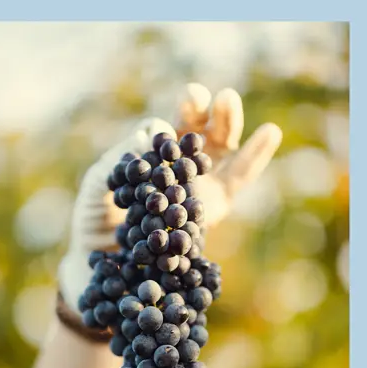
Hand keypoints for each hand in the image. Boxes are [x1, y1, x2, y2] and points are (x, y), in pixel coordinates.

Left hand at [58, 84, 282, 312]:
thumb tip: (151, 133)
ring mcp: (199, 181)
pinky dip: (257, 154)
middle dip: (201, 107)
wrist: (108, 271)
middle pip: (195, 125)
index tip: (167, 131)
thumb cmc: (95, 225)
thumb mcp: (96, 187)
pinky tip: (271, 131)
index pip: (165, 125)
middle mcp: (175, 163)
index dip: (172, 115)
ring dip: (228, 118)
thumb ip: (120, 160)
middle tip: (205, 96)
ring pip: (220, 142)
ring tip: (228, 99)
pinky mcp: (218, 204)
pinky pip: (240, 174)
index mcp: (147, 153)